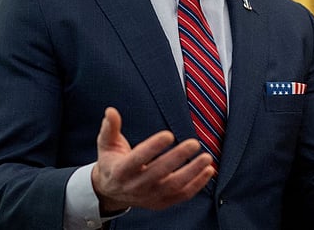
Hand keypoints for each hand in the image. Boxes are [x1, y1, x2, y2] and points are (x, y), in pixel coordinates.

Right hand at [91, 107, 212, 212]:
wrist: (111, 191)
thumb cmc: (111, 162)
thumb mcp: (106, 143)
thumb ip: (110, 127)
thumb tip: (111, 111)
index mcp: (121, 170)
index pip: (138, 158)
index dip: (153, 147)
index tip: (168, 134)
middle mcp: (136, 186)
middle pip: (159, 172)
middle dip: (178, 157)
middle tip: (194, 143)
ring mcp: (150, 196)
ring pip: (174, 186)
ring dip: (193, 172)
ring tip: (206, 157)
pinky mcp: (161, 202)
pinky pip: (182, 195)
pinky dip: (197, 184)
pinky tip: (208, 170)